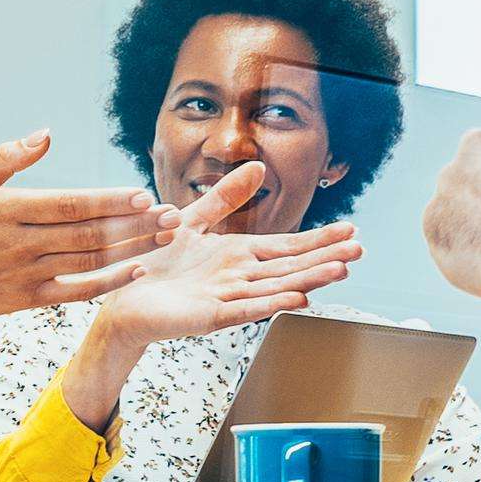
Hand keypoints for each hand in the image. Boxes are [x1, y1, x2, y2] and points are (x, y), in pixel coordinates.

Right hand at [0, 130, 179, 323]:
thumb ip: (7, 157)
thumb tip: (46, 133)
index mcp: (9, 210)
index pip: (70, 205)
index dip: (108, 202)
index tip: (142, 195)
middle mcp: (22, 243)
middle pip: (89, 233)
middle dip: (135, 224)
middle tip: (172, 215)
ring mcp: (28, 274)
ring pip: (90, 260)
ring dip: (132, 249)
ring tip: (166, 236)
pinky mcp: (31, 299)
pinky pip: (79, 290)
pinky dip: (110, 282)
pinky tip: (137, 270)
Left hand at [52, 162, 363, 429]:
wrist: (120, 297)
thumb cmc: (156, 263)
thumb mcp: (194, 219)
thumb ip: (226, 196)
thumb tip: (258, 165)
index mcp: (238, 255)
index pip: (287, 246)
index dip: (319, 239)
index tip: (350, 231)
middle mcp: (239, 277)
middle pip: (290, 267)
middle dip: (325, 258)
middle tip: (360, 249)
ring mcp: (226, 298)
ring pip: (275, 287)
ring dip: (309, 280)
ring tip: (340, 270)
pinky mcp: (208, 316)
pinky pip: (244, 309)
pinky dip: (270, 304)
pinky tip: (296, 299)